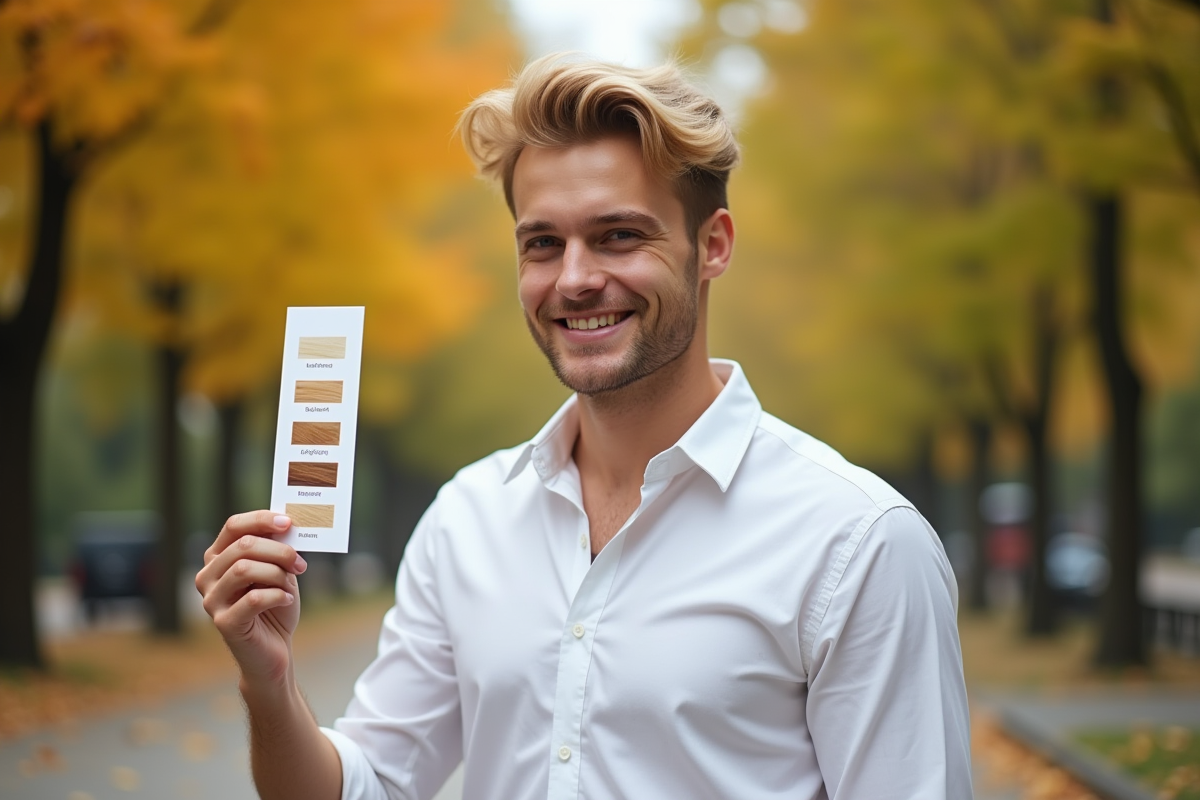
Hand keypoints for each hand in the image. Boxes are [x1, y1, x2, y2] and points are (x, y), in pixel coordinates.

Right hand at [195, 511, 307, 687]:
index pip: (233, 526)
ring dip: (277, 573)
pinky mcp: (224, 623)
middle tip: (301, 563)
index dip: (261, 520)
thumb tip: (288, 525)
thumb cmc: (276, 605)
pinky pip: (253, 599)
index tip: (288, 522)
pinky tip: (286, 600)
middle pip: (243, 546)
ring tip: (291, 583)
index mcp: (218, 558)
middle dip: (279, 551)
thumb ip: (278, 550)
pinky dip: (277, 595)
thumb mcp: (279, 571)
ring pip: (245, 569)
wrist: (275, 649)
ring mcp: (211, 600)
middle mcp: (207, 576)